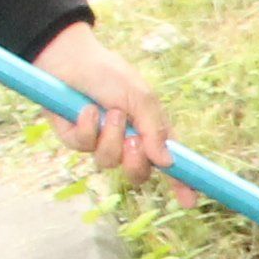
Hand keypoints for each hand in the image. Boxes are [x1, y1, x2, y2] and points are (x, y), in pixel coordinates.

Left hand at [33, 22, 173, 181]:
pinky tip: (85, 109)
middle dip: (136, 163)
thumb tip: (167, 163)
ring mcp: (99, 141)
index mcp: (149, 130)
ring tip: (108, 112)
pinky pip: (83, 147)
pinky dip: (87, 127)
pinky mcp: (74, 139)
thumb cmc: (109, 73)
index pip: (169, 162)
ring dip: (110, 137)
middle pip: (138, 173)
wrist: (68, 58)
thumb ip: (154, 130)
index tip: (189, 201)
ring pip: (108, 162)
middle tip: (133, 142)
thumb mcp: (140, 96)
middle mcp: (126, 140)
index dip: (181, 182)